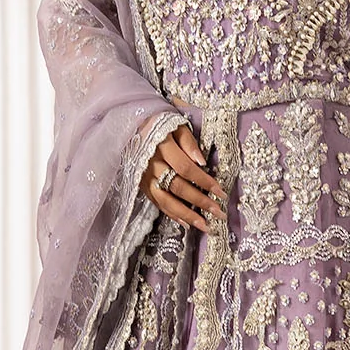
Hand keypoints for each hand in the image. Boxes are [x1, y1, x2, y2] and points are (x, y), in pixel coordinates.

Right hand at [139, 100, 227, 231]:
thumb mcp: (175, 123)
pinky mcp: (141, 186)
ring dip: (187, 216)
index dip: (204, 181)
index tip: (221, 192)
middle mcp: (151, 164)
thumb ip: (188, 141)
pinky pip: (157, 203)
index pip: (186, 168)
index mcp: (161, 146)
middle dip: (200, 202)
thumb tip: (201, 162)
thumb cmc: (158, 123)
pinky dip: (172, 214)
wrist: (129, 124)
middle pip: (178, 187)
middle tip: (219, 214)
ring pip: (166, 200)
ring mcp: (144, 178)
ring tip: (205, 226)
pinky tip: (186, 223)